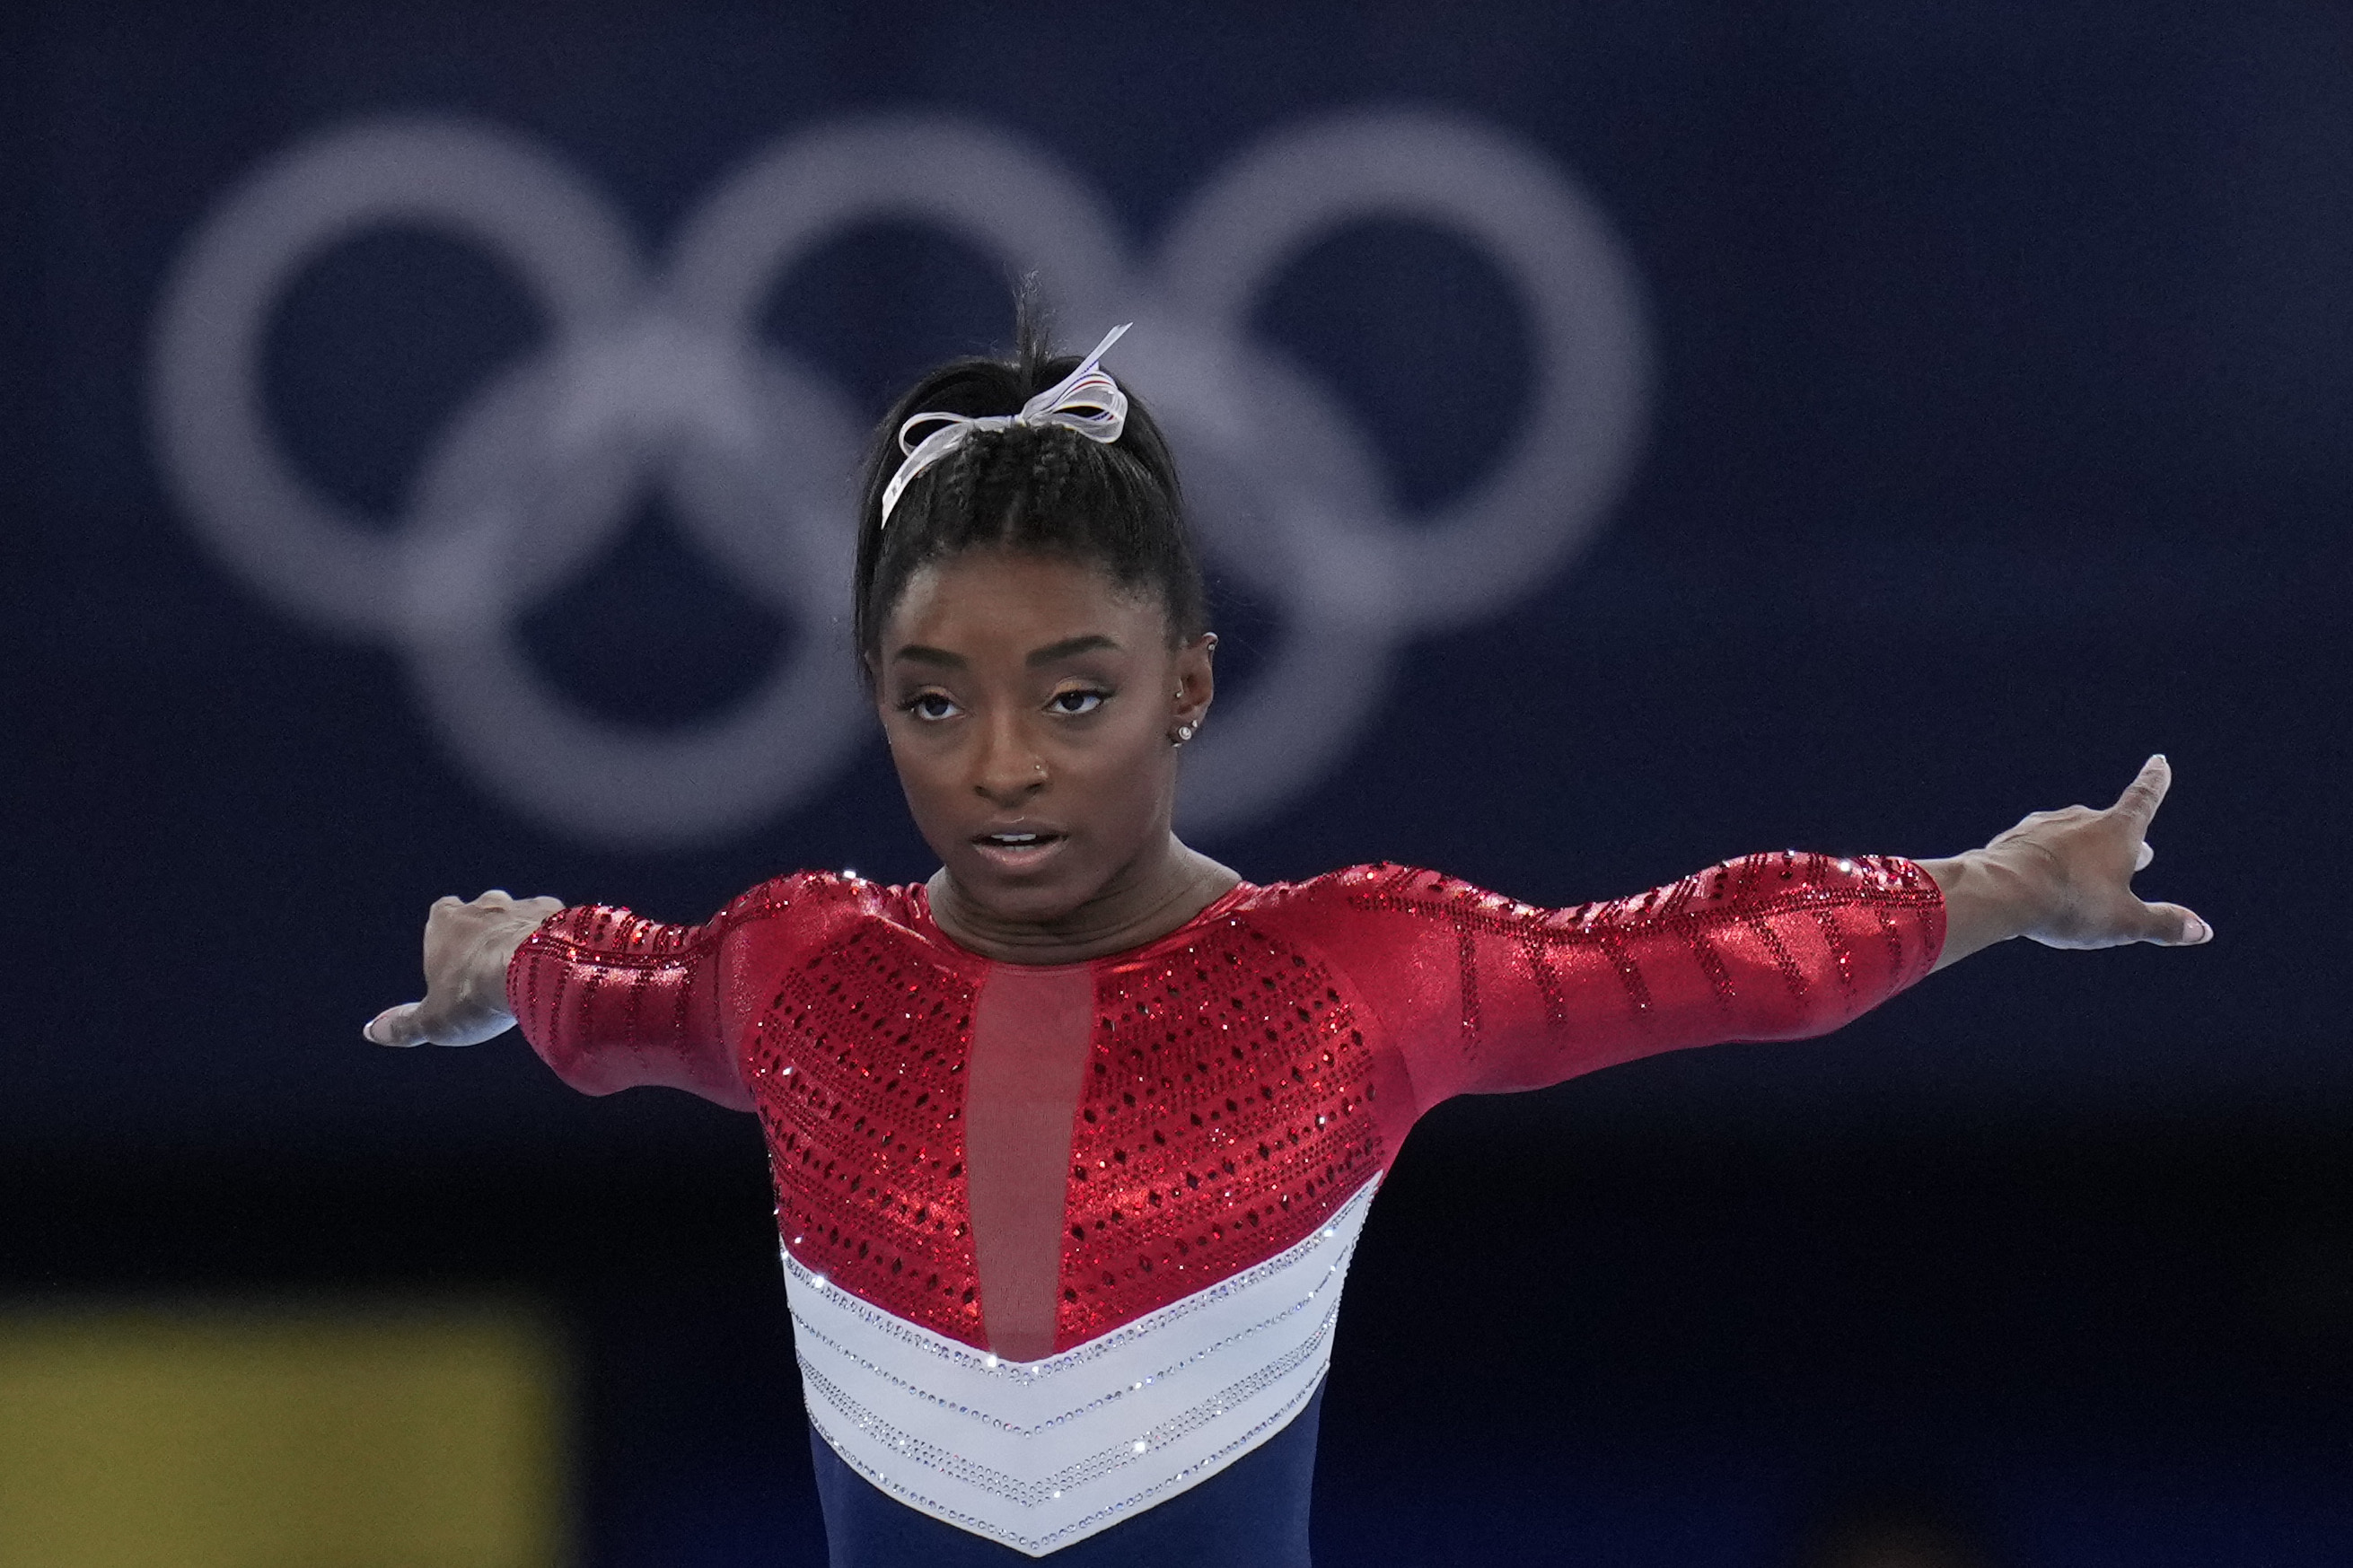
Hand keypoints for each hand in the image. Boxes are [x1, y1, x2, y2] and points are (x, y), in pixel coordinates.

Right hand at [364, 890, 563, 1046]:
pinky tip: (559, 960)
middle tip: (493, 961)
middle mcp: (482, 906)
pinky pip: (555, 921)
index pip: (440, 912)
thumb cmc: (473, 996)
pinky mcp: (556, 912)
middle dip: (486, 929)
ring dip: (523, 932)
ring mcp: (520, 906)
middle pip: (481, 909)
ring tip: (528, 962)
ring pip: (520, 912)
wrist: (530, 972)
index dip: (447, 932)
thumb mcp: (432, 1021)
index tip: (454, 951)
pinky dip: (555, 937)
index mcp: (444, 922)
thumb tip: (372, 1032)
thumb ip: (403, 1025)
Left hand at [1925, 756, 2211, 970]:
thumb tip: (2203, 931)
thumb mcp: (2124, 922)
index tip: (2159, 761)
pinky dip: (2046, 862)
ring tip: (2086, 871)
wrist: (1998, 891)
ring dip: (2083, 850)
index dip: (2155, 782)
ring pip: (2070, 835)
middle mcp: (2079, 820)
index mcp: (2116, 831)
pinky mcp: (2011, 840)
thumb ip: (2163, 924)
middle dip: (2125, 840)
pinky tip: (2040, 878)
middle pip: (2108, 825)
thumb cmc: (2070, 903)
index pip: (2143, 799)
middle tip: (2141, 855)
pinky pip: (2036, 848)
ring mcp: (2042, 827)